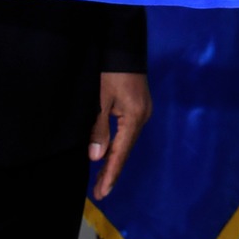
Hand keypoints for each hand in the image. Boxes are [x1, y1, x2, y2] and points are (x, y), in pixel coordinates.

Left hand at [88, 71, 151, 199]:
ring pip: (126, 142)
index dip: (110, 174)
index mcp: (134, 118)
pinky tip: (109, 154)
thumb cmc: (110, 71)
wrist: (124, 45)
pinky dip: (117, 147)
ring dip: (113, 160)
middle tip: (99, 193)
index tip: (102, 193)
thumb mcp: (100, 98)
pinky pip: (127, 133)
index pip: (120, 153)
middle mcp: (142, 118)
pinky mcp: (138, 106)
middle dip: (111, 171)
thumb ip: (99, 128)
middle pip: (125, 150)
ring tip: (101, 179)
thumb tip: (97, 157)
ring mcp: (142, 111)